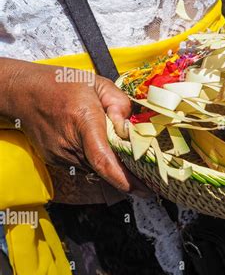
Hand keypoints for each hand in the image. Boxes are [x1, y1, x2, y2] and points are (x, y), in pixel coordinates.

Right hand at [0, 57, 149, 195]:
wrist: (25, 92)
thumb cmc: (62, 84)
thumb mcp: (98, 84)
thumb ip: (119, 103)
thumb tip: (130, 127)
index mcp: (83, 121)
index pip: (103, 159)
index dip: (124, 178)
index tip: (144, 189)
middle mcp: (69, 143)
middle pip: (104, 167)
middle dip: (127, 173)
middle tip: (149, 176)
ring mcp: (60, 155)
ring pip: (95, 168)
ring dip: (111, 165)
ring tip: (123, 154)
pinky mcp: (56, 160)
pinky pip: (84, 165)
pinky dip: (97, 160)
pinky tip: (100, 146)